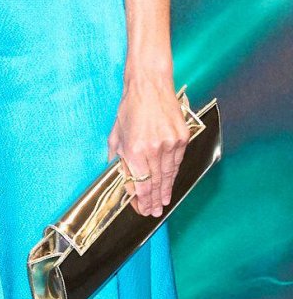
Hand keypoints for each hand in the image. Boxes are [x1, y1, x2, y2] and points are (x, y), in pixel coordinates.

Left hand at [108, 73, 188, 217]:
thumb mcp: (116, 134)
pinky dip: (174, 173)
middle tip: (154, 212)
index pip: (140, 183)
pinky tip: (170, 182)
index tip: (142, 209)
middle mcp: (153, 149)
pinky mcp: (182, 137)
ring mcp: (170, 143)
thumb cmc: (130, 107)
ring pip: (169, 174)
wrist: (150, 85)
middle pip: (156, 182)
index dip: (142, 200)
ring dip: (166, 190)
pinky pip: (178, 161)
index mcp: (134, 149)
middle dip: (155, 200)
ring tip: (164, 202)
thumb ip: (118, 158)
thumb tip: (123, 179)